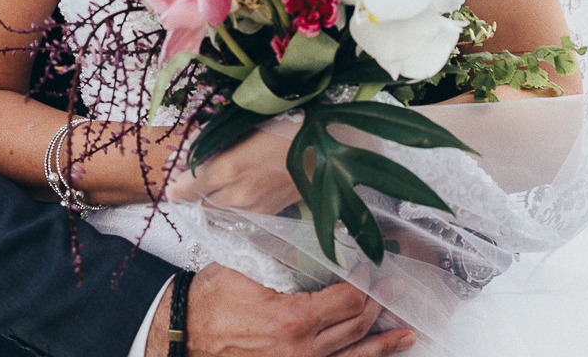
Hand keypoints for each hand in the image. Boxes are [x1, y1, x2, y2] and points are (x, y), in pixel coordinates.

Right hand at [146, 263, 415, 356]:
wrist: (182, 336)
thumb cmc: (210, 301)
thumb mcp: (247, 269)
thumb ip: (283, 257)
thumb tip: (314, 240)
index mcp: (292, 320)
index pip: (347, 301)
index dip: (365, 283)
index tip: (373, 268)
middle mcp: (301, 352)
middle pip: (355, 328)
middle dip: (378, 305)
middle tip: (393, 289)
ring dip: (382, 344)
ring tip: (404, 334)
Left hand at [167, 120, 300, 213]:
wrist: (328, 145)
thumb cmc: (286, 123)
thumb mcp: (244, 123)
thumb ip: (213, 139)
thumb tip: (191, 149)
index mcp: (225, 171)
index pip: (185, 190)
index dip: (175, 187)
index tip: (172, 180)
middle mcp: (236, 195)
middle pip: (200, 204)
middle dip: (193, 193)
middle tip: (192, 176)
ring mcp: (253, 208)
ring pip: (220, 209)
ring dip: (213, 198)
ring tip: (217, 178)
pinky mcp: (269, 212)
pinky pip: (240, 211)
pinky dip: (233, 201)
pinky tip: (241, 184)